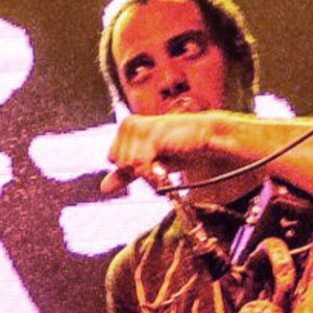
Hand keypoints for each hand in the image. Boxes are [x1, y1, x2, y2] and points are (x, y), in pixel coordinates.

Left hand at [103, 112, 231, 194]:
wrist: (208, 140)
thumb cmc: (181, 148)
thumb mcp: (150, 163)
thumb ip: (126, 174)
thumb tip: (104, 188)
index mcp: (126, 127)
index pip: (112, 157)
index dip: (131, 167)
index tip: (152, 162)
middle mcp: (129, 124)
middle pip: (118, 161)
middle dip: (139, 170)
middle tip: (160, 164)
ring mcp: (139, 128)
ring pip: (128, 164)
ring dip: (149, 173)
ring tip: (165, 166)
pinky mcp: (151, 135)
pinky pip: (139, 166)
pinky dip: (152, 175)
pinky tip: (165, 172)